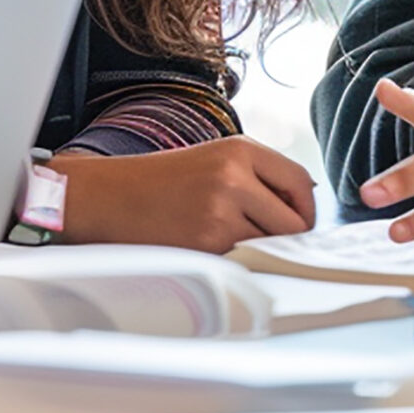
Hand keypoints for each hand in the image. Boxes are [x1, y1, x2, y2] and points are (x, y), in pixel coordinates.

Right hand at [57, 136, 316, 249]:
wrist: (108, 197)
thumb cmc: (162, 182)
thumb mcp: (214, 159)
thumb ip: (259, 176)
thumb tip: (304, 206)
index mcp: (240, 150)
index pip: (301, 182)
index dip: (305, 209)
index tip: (296, 223)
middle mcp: (235, 177)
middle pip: (294, 222)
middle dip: (287, 238)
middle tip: (267, 242)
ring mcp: (220, 211)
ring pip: (270, 245)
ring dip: (258, 251)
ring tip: (227, 241)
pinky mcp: (206, 243)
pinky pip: (243, 261)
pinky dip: (235, 262)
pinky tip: (211, 250)